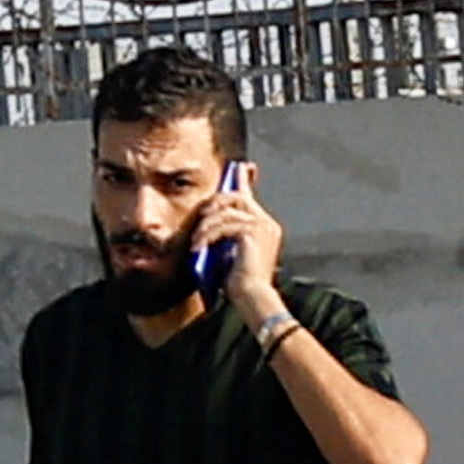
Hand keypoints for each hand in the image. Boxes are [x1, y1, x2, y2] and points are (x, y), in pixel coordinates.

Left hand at [201, 172, 288, 324]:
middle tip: (199, 222)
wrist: (252, 296)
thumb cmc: (240, 281)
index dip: (243, 179)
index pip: (249, 197)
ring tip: (196, 243)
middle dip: (212, 205)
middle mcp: (267, 223)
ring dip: (205, 226)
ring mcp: (262, 227)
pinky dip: (207, 236)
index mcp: (265, 227)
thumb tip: (207, 219)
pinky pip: (222, 224)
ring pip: (224, 211)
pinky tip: (199, 248)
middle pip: (234, 197)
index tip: (241, 166)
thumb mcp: (228, 251)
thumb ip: (224, 232)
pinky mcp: (252, 233)